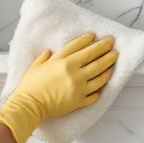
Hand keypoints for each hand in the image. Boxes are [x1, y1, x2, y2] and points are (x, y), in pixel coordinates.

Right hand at [0, 33, 117, 142]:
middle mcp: (73, 72)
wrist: (29, 106)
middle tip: (112, 43)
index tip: (95, 36)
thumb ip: (44, 58)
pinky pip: (94, 94)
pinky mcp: (79, 100)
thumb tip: (49, 52)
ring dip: (108, 67)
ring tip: (113, 61)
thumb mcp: (35, 67)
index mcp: (62, 61)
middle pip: (94, 58)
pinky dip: (100, 89)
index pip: (79, 46)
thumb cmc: (29, 86)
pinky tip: (104, 84)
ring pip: (99, 75)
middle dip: (105, 49)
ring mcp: (79, 87)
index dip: (88, 40)